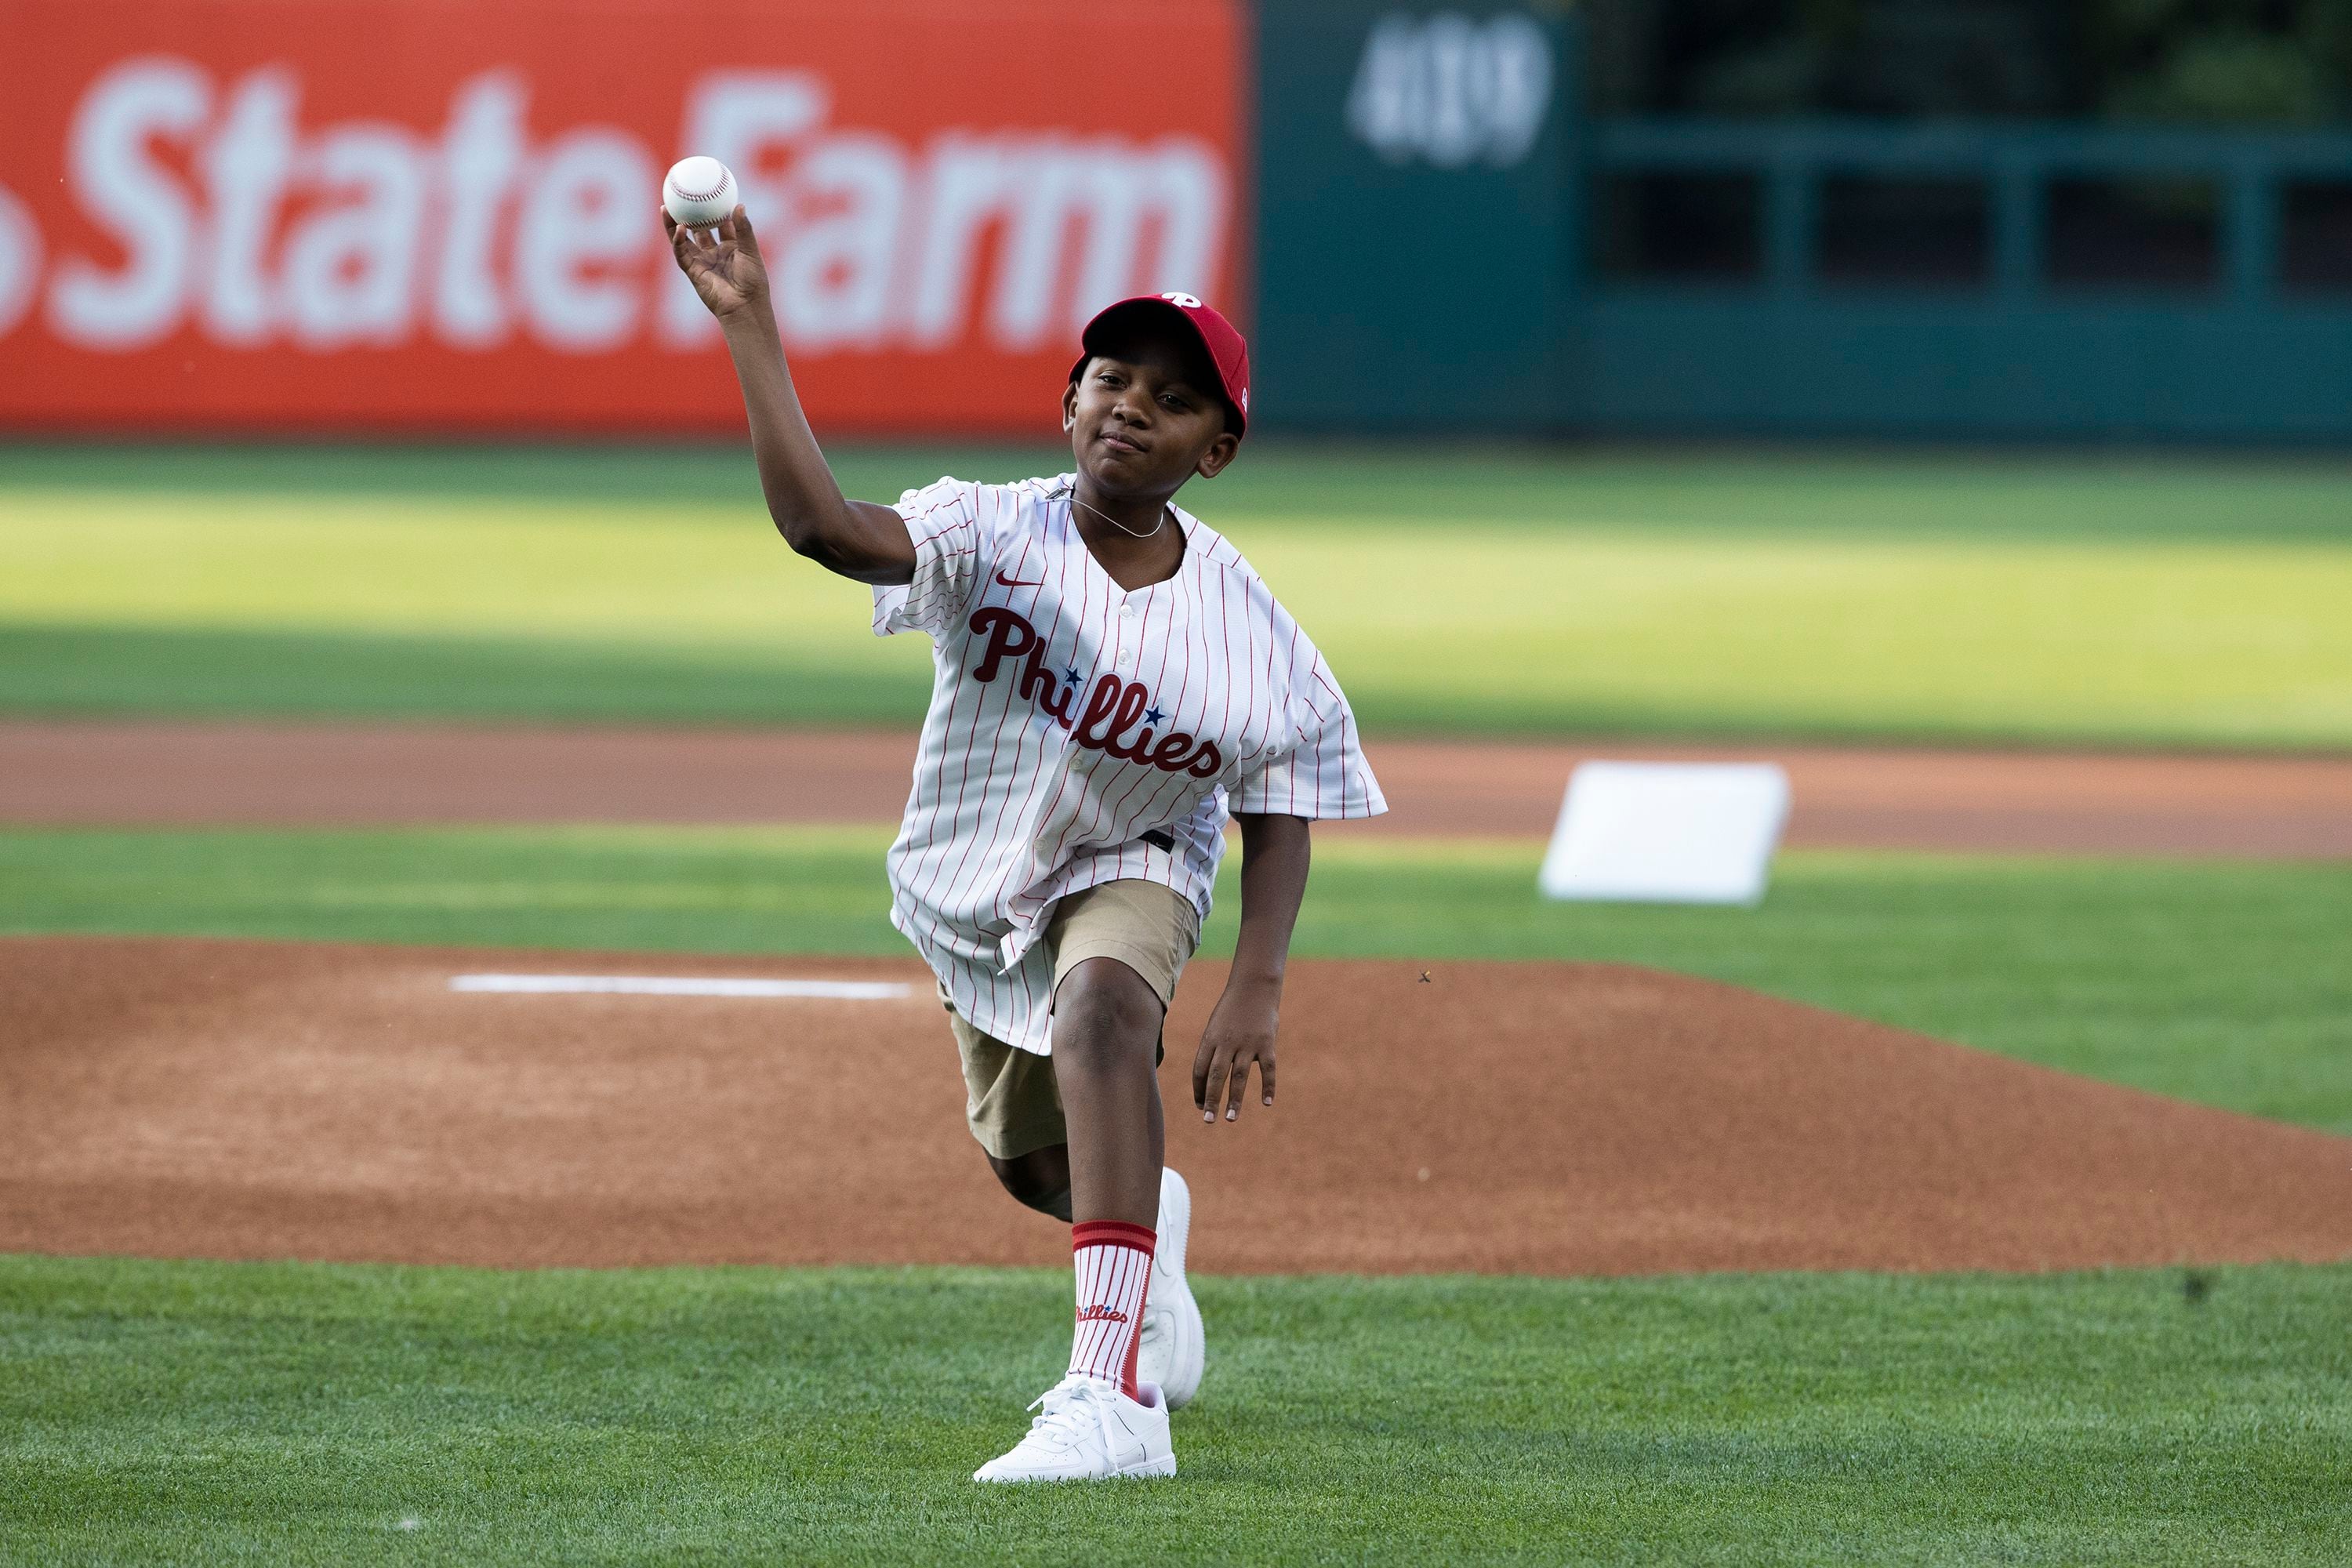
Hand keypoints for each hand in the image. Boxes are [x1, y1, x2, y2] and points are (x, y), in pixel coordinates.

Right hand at [663, 204, 768, 320]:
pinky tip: (678, 227)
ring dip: (674, 225)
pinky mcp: (693, 272)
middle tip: (682, 197)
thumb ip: (744, 230)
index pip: (721, 224)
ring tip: (665, 208)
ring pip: (683, 240)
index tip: (709, 192)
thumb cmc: (753, 281)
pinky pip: (682, 253)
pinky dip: (678, 241)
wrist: (745, 306)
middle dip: (689, 214)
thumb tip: (739, 205)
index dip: (714, 209)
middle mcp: (715, 254)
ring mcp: (702, 262)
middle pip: (698, 230)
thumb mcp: (751, 252)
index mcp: (731, 248)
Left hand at [1192, 983, 1277, 1123]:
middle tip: (1208, 1121)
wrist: (1254, 986)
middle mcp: (1227, 1042)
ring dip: (1235, 1099)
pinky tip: (1267, 1103)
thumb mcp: (1215, 1027)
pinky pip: (1268, 1068)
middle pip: (1217, 1075)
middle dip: (1211, 1100)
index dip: (1199, 1089)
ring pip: (1239, 1076)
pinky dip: (1268, 1086)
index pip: (1200, 1069)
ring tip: (1230, 1119)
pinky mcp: (1267, 1043)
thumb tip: (1208, 1081)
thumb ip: (1212, 1052)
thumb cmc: (1231, 1010)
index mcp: (1210, 1039)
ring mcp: (1248, 1043)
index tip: (1200, 1106)